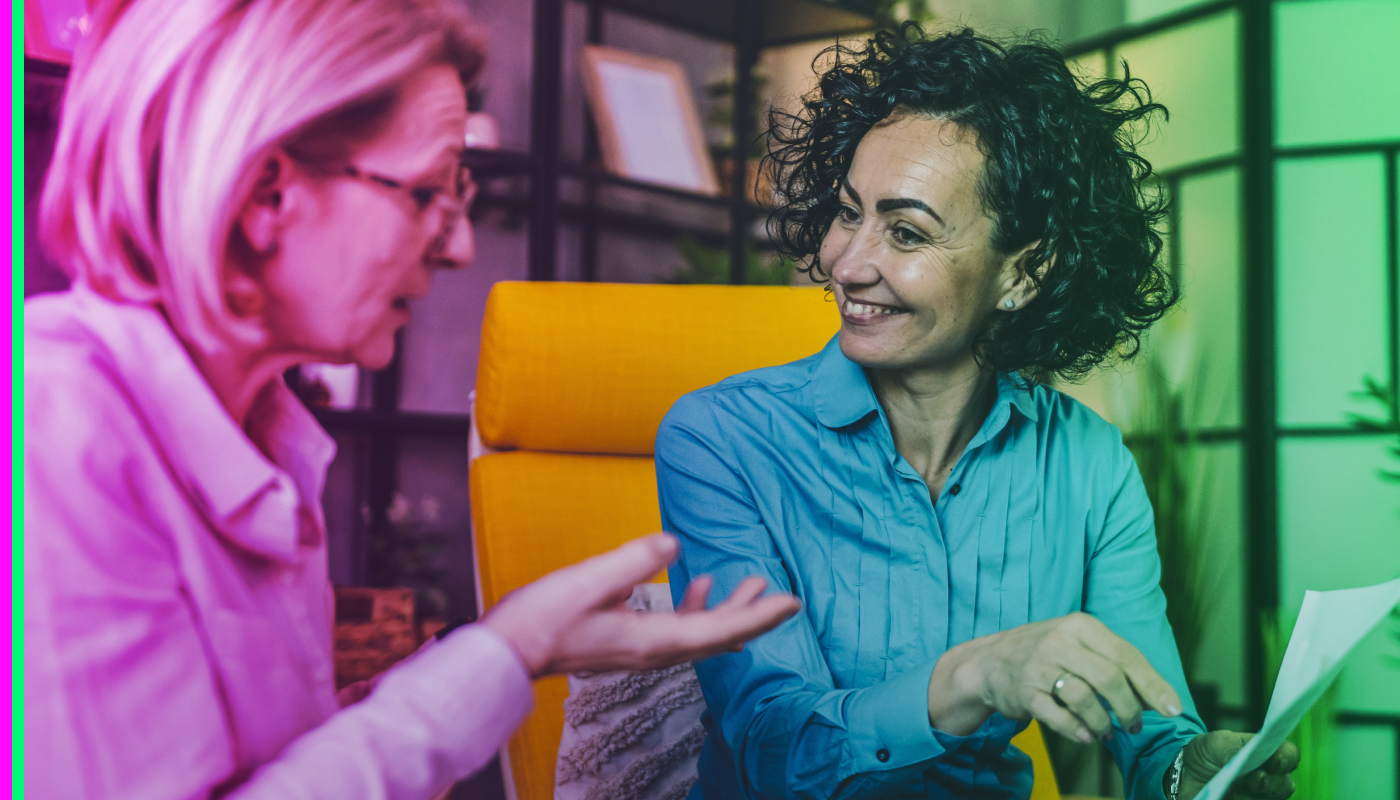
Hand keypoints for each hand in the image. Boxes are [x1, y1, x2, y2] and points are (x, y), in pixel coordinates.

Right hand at [481, 533, 800, 677]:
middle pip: (716, 637)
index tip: (791, 602)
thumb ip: (633, 561)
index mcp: (650, 640)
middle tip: (783, 594)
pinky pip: (673, 630)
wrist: (504, 654)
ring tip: (750, 582)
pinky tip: (694, 584)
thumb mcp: (587, 581)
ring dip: (726, 610)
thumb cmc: (540, 619)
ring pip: (698, 633)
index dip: (759, 616)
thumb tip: (674, 543)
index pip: (719, 630)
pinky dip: (692, 608)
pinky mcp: (623, 643)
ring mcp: (637, 650)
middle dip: (752, 614)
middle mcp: (651, 651)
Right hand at [928, 612, 1181, 740]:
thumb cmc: (1046, 653)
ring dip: (1103, 723)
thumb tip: (1156, 696)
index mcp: (1080, 625)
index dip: (1152, 684)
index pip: (1126, 655)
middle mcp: (1059, 642)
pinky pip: (1058, 717)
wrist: (989, 661)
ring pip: (1084, 699)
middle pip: (1109, 678)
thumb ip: (1113, 662)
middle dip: (1129, 708)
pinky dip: (1077, 731)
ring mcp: (1039, 666)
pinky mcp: (1023, 692)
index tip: (1171, 708)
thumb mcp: (1077, 642)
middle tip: (1134, 725)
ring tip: (1106, 732)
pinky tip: (1085, 736)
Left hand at [1174, 731, 1298, 799]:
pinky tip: (1226, 797)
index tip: (1275, 761)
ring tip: (1232, 792)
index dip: (1286, 759)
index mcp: (1266, 755)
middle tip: (1254, 780)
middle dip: (1270, 783)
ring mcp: (1261, 797)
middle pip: (1285, 785)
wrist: (1187, 773)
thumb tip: (1249, 767)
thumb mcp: (1216, 743)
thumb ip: (1233, 750)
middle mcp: (1271, 779)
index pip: (1289, 755)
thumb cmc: (1208, 753)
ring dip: (1251, 797)